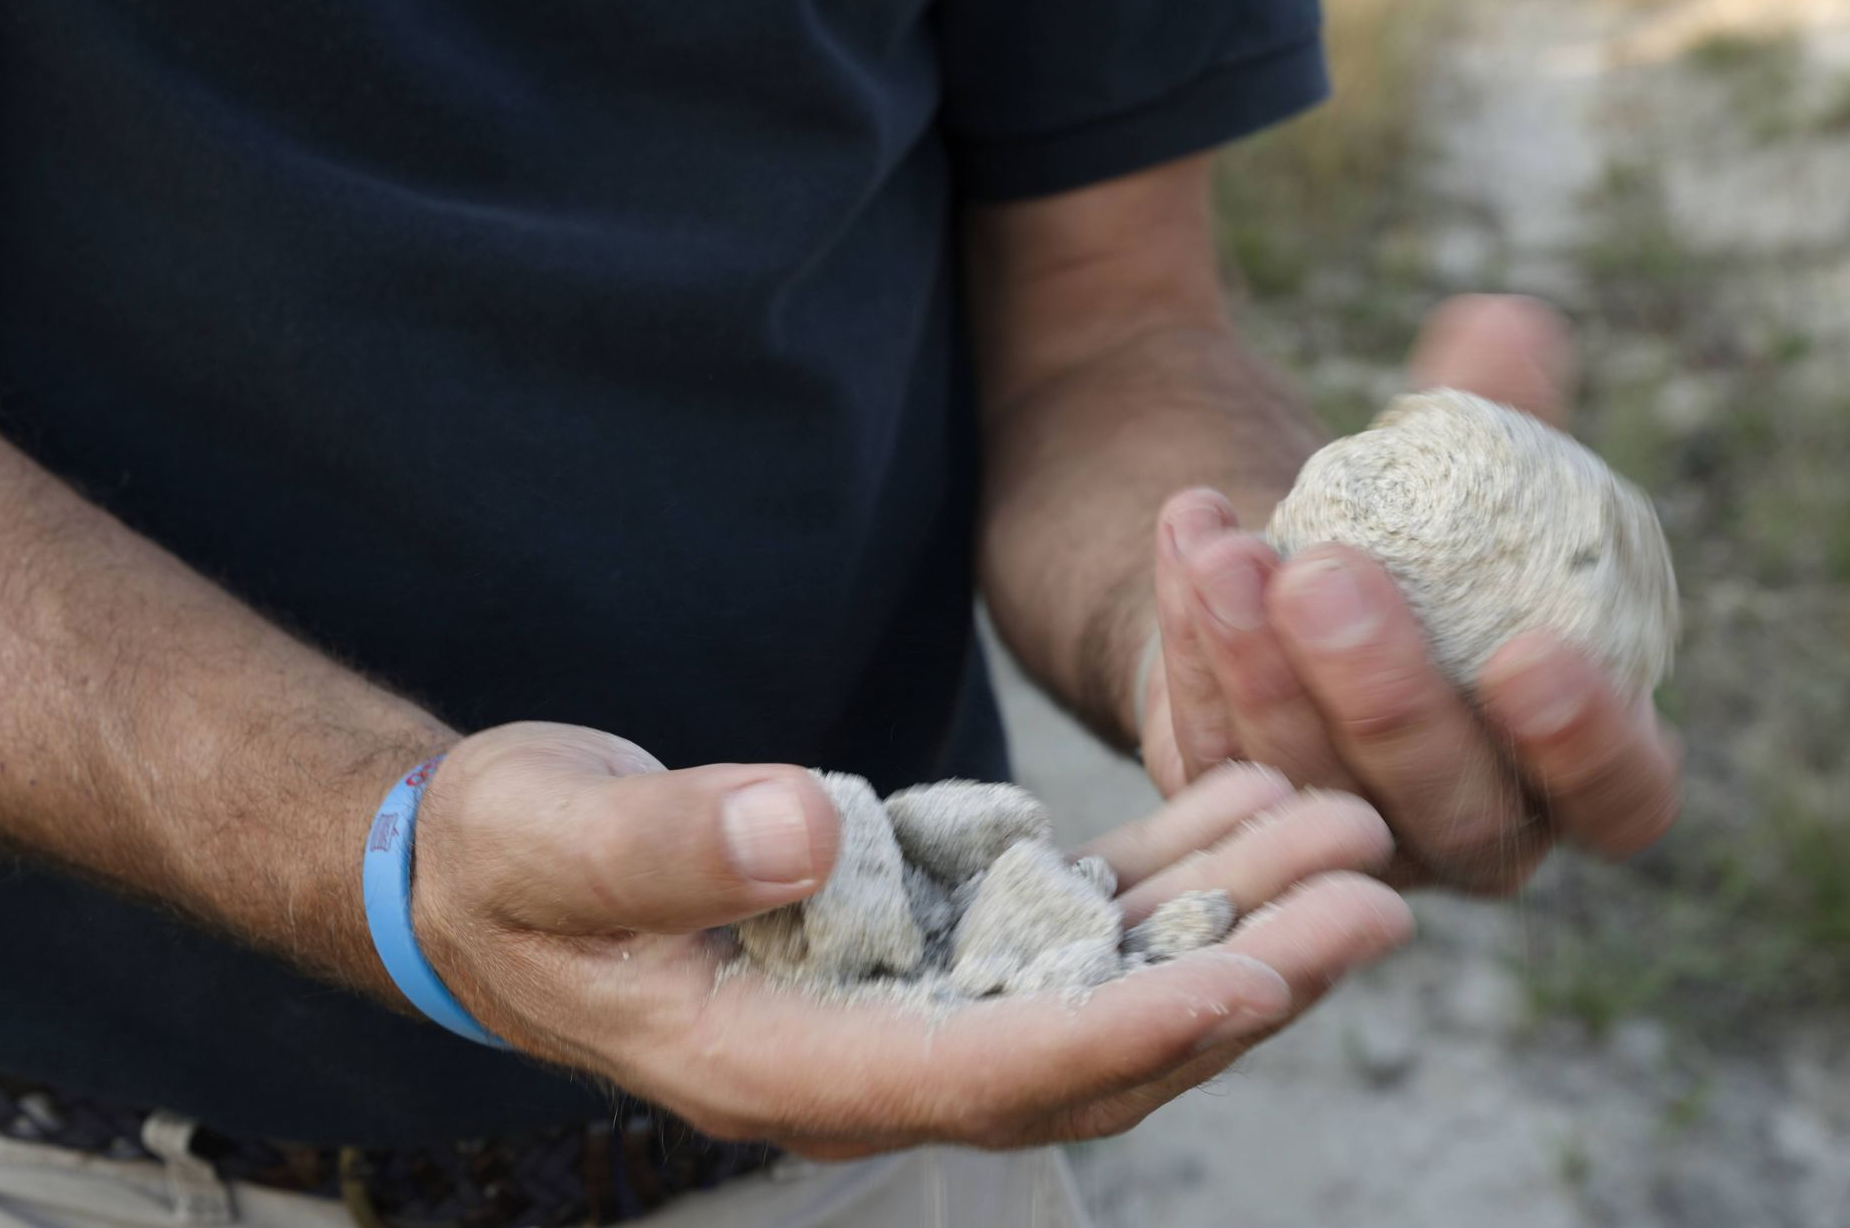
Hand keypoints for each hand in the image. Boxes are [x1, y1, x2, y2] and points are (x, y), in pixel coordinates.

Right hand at [411, 723, 1409, 1155]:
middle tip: (1378, 893)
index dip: (1131, 1032)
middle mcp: (876, 1057)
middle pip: (1095, 1045)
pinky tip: (1245, 803)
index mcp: (788, 1065)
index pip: (990, 1074)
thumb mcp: (552, 841)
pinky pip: (1071, 918)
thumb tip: (809, 825)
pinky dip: (1164, 868)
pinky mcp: (934, 934)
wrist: (499, 870)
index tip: (1261, 973)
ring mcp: (915, 998)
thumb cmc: (508, 861)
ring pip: (1107, 982)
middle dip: (1243, 975)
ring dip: (1235, 914)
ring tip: (1351, 834)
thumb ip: (671, 845)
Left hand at [1137, 295, 1681, 892]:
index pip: (1619, 796)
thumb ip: (1500, 409)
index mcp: (1572, 765)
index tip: (1532, 652)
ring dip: (1259, 668)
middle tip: (1325, 580)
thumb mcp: (1473, 471)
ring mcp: (1348, 834)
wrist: (1299, 577)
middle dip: (1383, 697)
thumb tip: (1502, 325)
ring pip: (1307, 783)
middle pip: (1447, 808)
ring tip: (1228, 552)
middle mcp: (1469, 828)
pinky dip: (1195, 647)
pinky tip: (1189, 542)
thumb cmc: (1428, 536)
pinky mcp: (1243, 811)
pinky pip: (1213, 751)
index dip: (1585, 744)